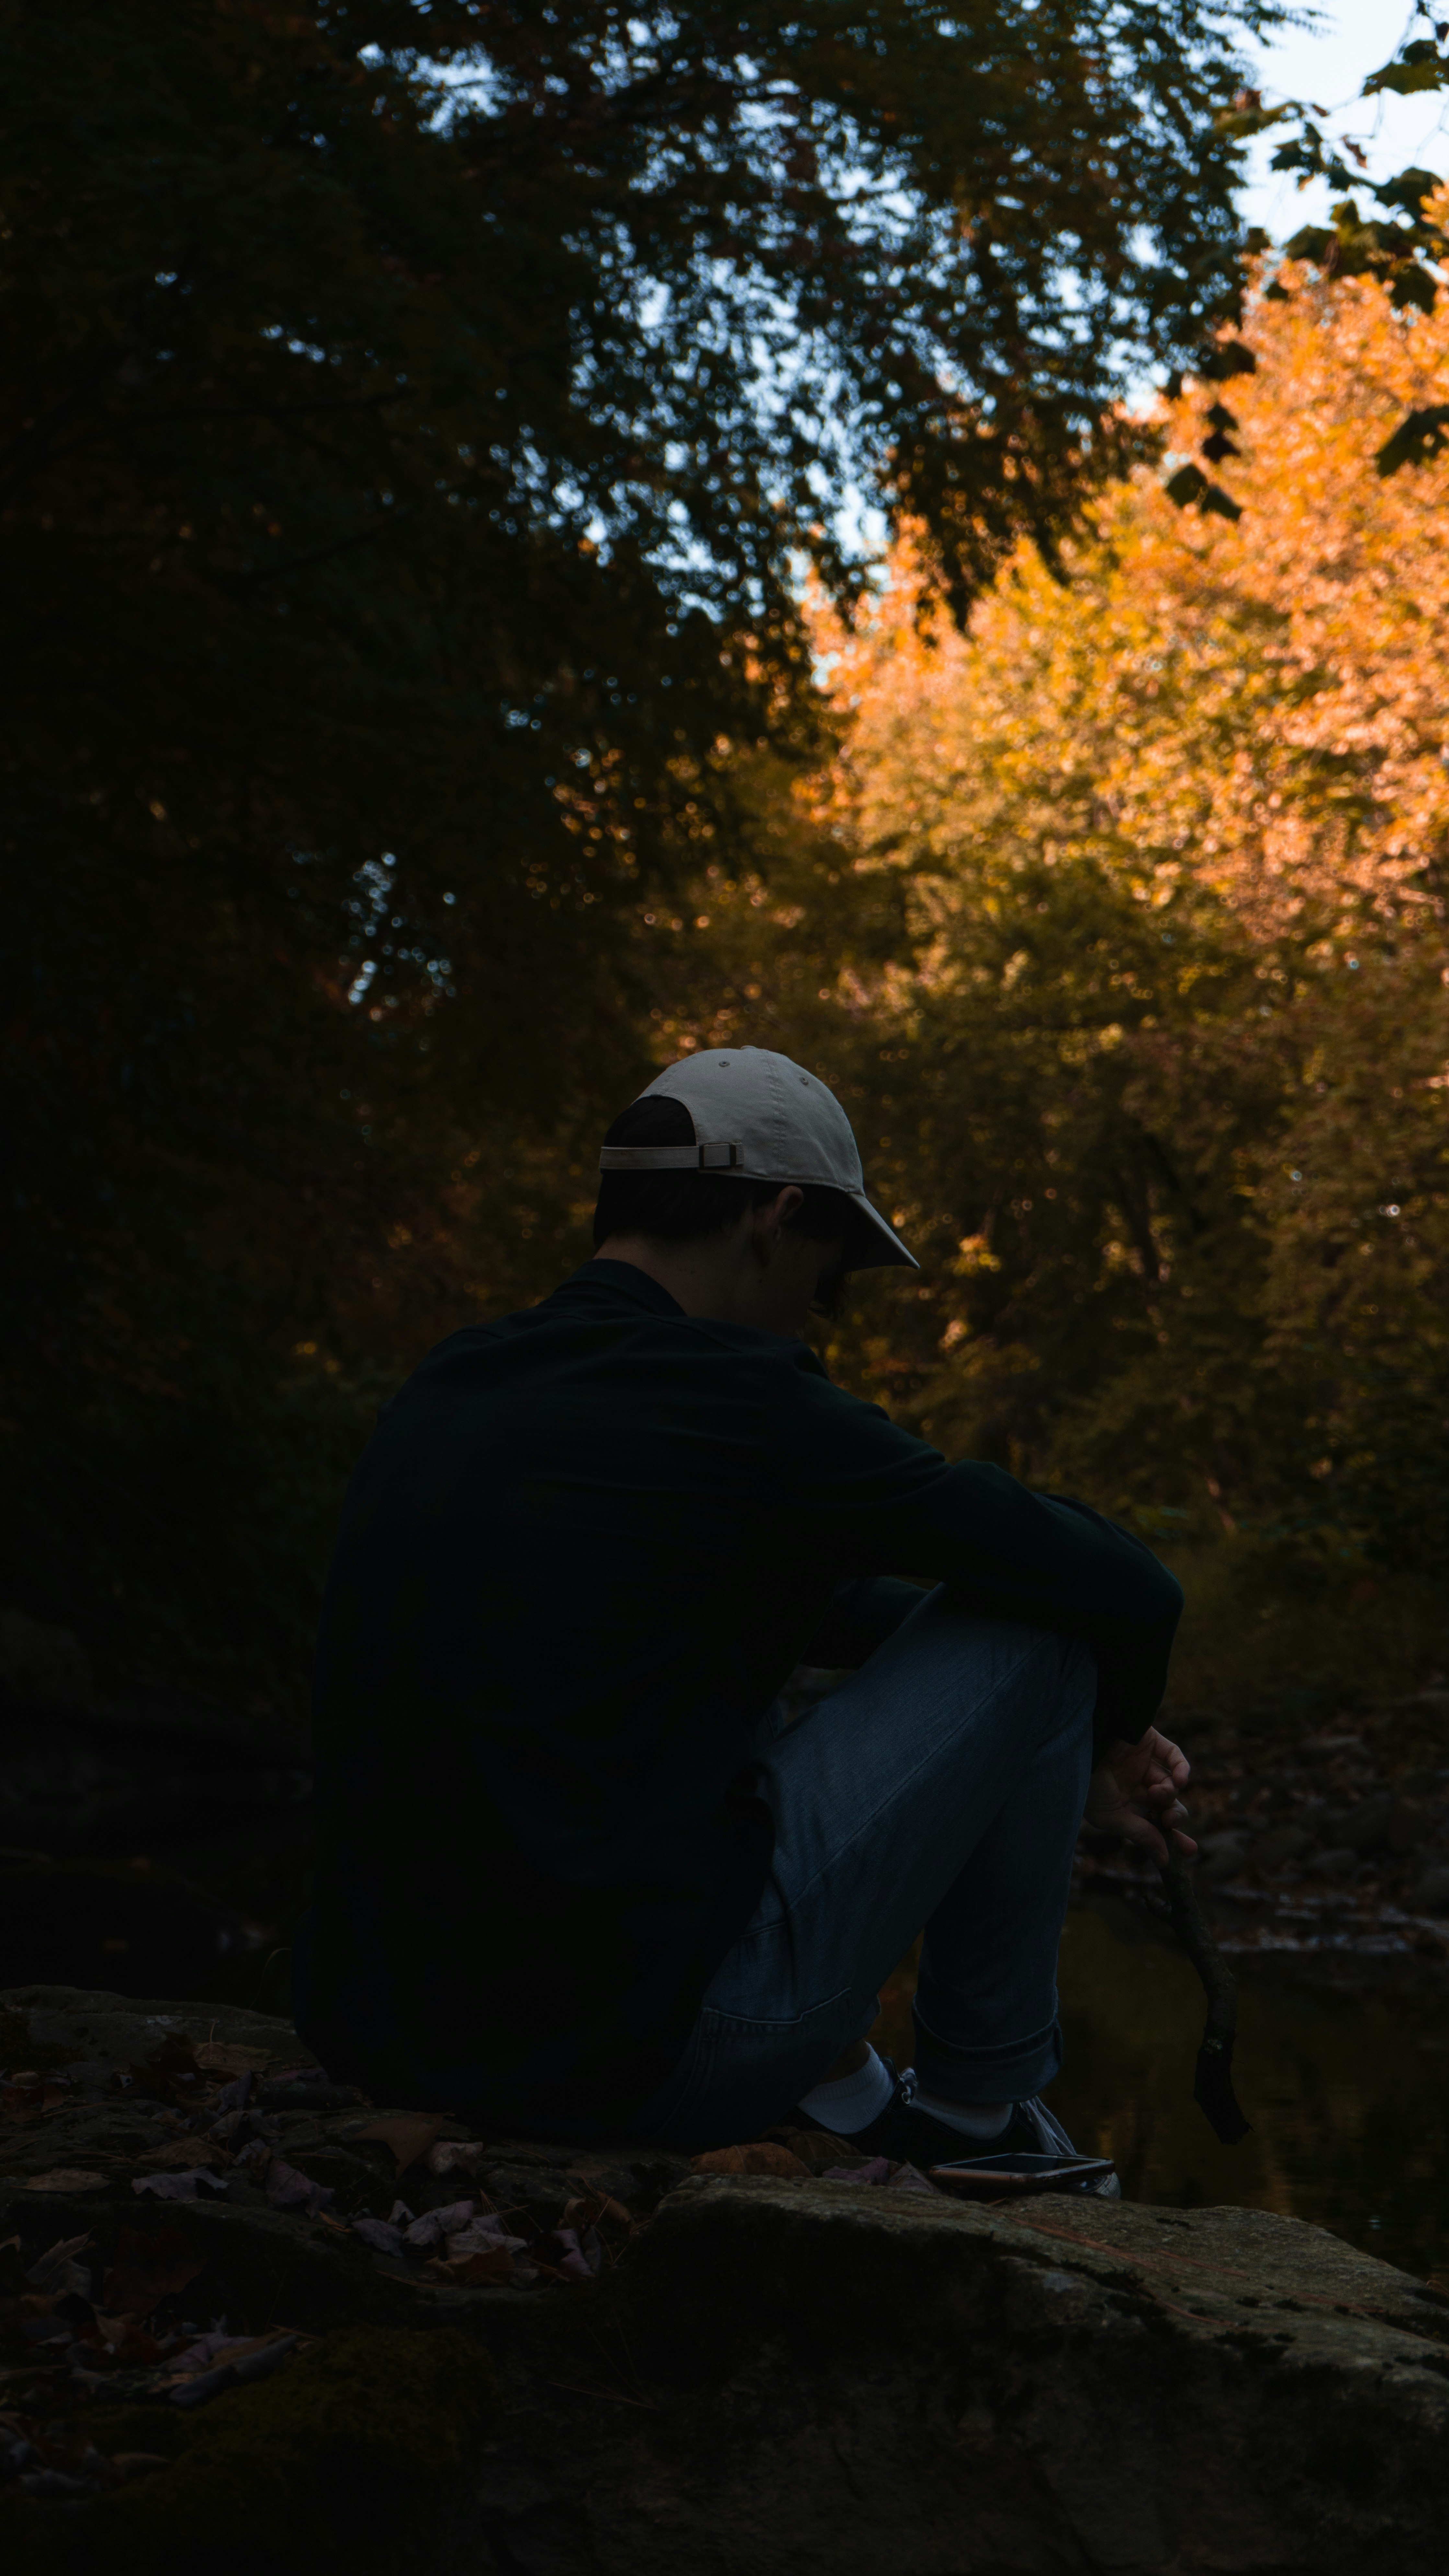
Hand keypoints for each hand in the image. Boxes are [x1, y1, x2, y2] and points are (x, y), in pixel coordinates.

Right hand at [1085, 1725, 1195, 1865]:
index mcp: (1122, 1804)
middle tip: (1169, 1820)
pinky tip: (1180, 1780)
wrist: (1080, 1744)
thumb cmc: (1088, 1784)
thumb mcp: (1111, 1816)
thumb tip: (1164, 1860)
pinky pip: (1174, 1756)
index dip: (1172, 1837)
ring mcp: (1142, 1762)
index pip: (1152, 1823)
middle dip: (1174, 1816)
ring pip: (1171, 1783)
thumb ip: (1140, 1834)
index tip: (1189, 1850)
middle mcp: (1133, 1784)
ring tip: (1157, 1792)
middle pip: (1167, 1805)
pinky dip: (1182, 1769)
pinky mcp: (1150, 1741)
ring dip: (1170, 1793)